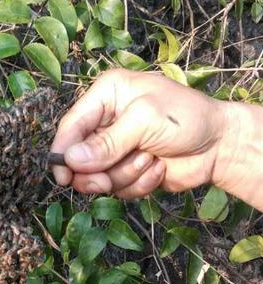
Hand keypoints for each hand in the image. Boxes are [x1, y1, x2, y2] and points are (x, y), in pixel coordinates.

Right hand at [50, 69, 226, 199]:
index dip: (63, 152)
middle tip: (105, 181)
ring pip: (99, 176)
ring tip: (150, 159)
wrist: (221, 145)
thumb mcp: (144, 120)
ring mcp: (117, 148)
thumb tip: (71, 161)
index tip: (63, 176)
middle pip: (79, 157)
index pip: (71, 126)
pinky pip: (118, 188)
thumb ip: (107, 142)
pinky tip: (158, 169)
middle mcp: (107, 121)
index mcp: (106, 95)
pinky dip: (138, 184)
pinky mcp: (128, 170)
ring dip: (125, 174)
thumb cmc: (187, 119)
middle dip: (95, 172)